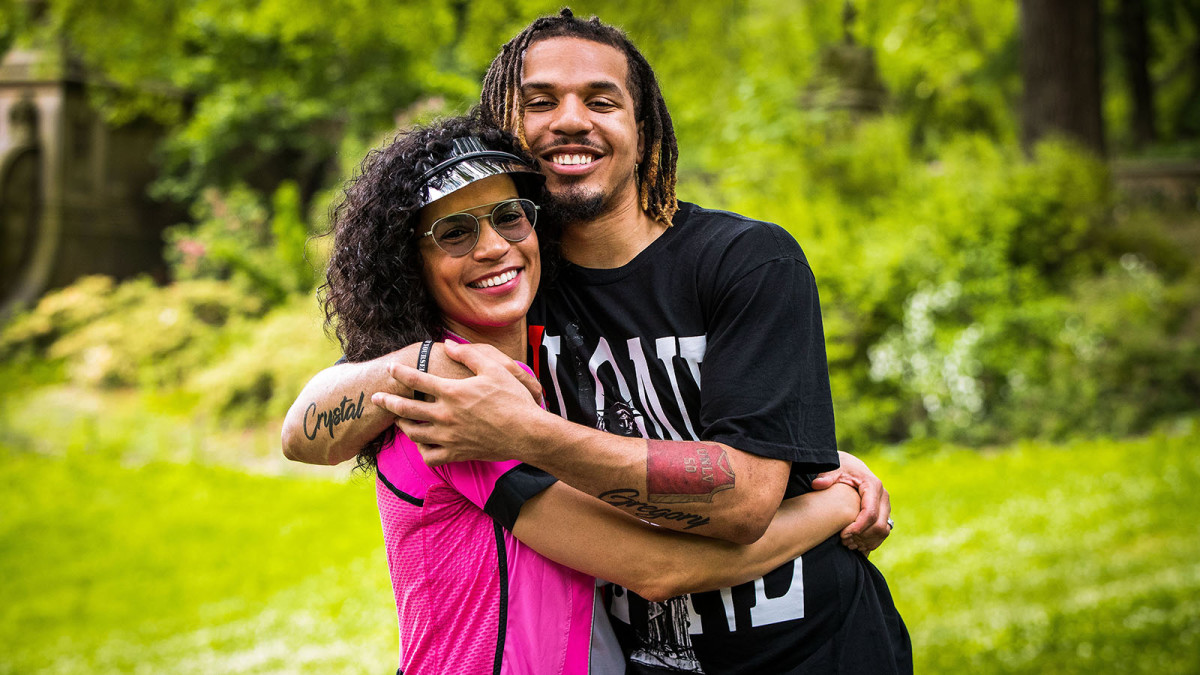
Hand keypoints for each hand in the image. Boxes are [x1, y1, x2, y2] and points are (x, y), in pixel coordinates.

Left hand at [370, 341, 544, 465]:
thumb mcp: (494, 369)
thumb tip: (448, 345)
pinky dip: (421, 450)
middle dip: (387, 402)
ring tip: (397, 420)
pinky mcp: (457, 453)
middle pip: (406, 409)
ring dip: (402, 425)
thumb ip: (469, 355)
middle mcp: (445, 415)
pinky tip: (422, 444)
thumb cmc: (513, 399)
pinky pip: (430, 456)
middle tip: (375, 398)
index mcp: (452, 392)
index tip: (390, 369)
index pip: (416, 380)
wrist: (527, 433)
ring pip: (413, 433)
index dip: (400, 373)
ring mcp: (449, 437)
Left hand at [811, 451, 891, 553]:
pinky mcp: (885, 513)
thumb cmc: (842, 467)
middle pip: (880, 525)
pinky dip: (872, 541)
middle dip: (862, 537)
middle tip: (844, 541)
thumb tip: (817, 484)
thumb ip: (826, 476)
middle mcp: (883, 496)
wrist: (852, 466)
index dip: (858, 527)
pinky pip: (884, 532)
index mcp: (873, 485)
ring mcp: (886, 505)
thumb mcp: (834, 468)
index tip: (843, 535)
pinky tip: (856, 543)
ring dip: (868, 541)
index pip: (870, 513)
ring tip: (848, 543)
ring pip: (884, 531)